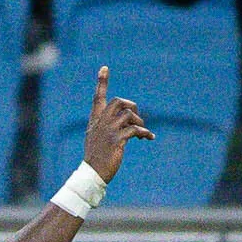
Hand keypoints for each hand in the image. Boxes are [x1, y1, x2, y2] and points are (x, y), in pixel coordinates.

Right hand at [81, 65, 154, 180]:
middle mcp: (101, 123)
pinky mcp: (117, 140)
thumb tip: (129, 122)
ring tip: (143, 134)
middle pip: (118, 102)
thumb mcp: (98, 139)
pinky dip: (144, 132)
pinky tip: (149, 138)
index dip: (101, 83)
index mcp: (95, 121)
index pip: (98, 98)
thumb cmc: (96, 157)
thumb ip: (108, 127)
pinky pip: (135, 129)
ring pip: (128, 115)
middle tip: (137, 117)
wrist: (92, 173)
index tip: (104, 68)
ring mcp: (109, 131)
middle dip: (131, 106)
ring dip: (139, 122)